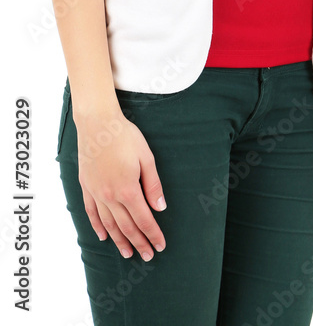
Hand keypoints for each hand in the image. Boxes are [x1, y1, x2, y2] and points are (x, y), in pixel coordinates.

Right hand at [75, 110, 166, 260]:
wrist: (97, 124)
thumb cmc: (125, 137)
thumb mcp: (146, 157)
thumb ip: (153, 185)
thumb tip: (160, 208)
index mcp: (128, 189)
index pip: (144, 219)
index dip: (153, 234)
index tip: (160, 246)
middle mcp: (110, 196)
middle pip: (127, 226)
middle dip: (139, 242)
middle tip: (147, 256)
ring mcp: (96, 193)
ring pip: (109, 224)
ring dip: (119, 240)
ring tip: (128, 253)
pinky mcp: (86, 187)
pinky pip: (92, 212)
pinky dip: (98, 226)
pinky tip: (103, 236)